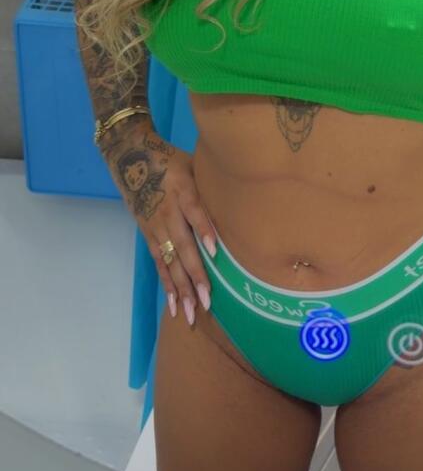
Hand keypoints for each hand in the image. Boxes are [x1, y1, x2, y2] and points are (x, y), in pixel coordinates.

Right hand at [103, 122, 216, 325]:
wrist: (130, 156)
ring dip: (181, 289)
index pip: (194, 211)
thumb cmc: (172, 160)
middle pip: (182, 246)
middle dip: (195, 275)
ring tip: (192, 313)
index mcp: (182, 189)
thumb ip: (211, 184)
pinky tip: (174, 305)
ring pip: (170, 262)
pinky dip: (167, 285)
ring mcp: (155, 226)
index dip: (203, 230)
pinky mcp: (149, 235)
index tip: (215, 250)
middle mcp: (167, 212)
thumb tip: (243, 198)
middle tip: (208, 300)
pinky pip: (159, 264)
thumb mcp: (194, 163)